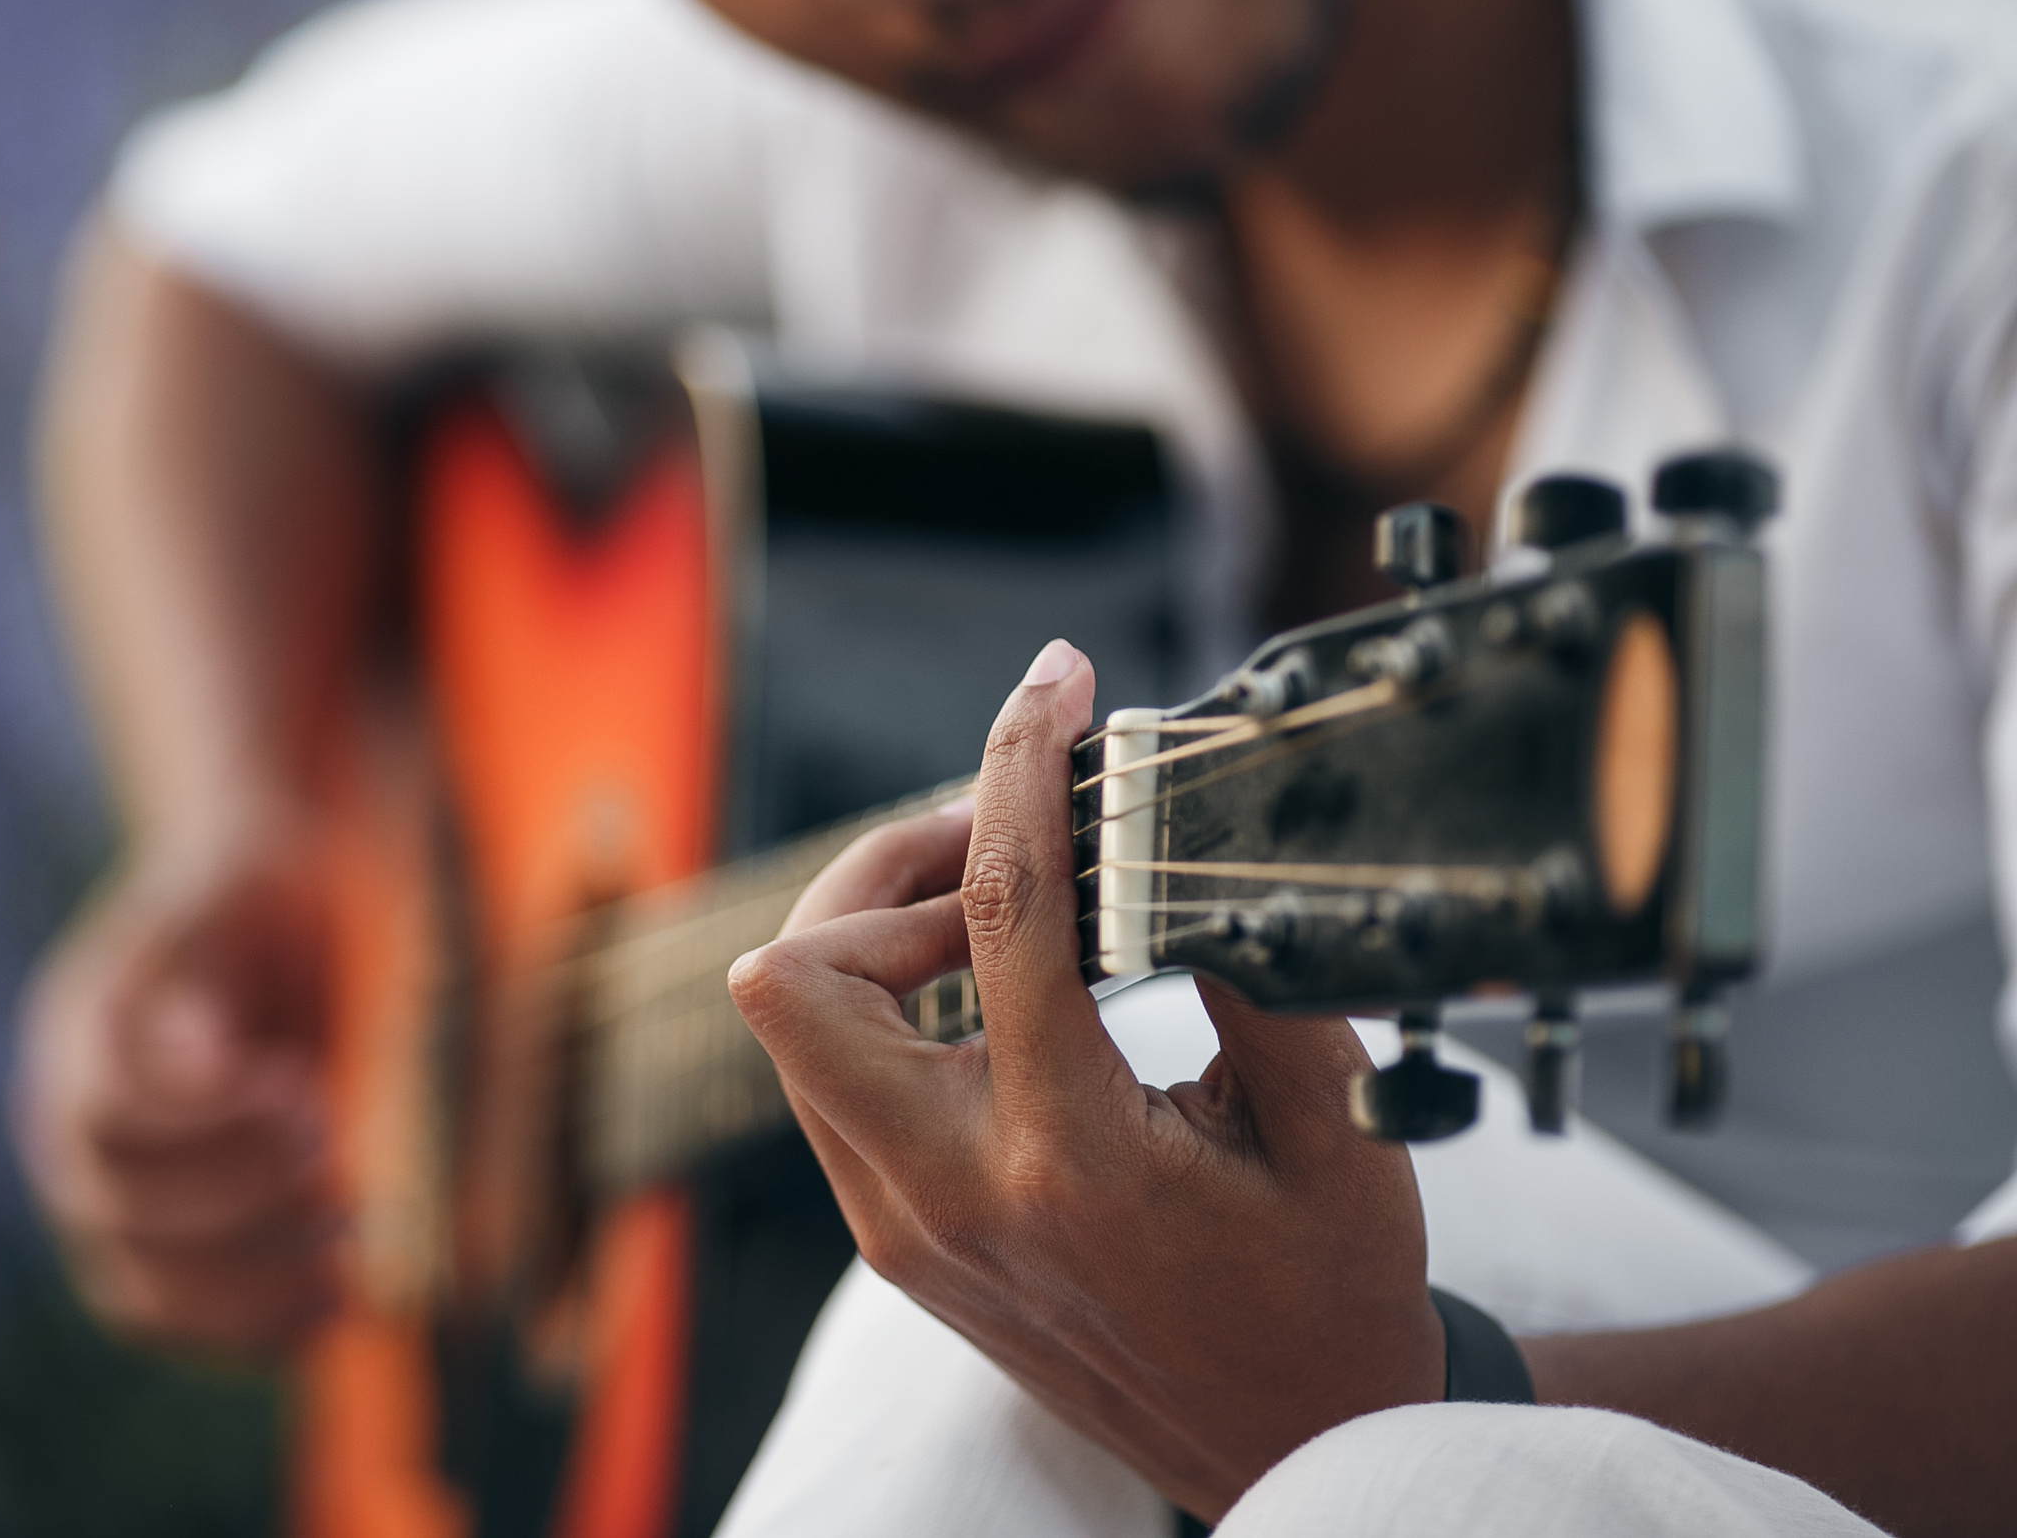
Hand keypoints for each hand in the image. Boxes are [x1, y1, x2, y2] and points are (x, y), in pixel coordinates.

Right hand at [14, 810, 337, 1357]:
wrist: (261, 898)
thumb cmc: (284, 889)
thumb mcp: (276, 884)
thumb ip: (253, 960)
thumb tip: (241, 1085)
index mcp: (90, 1012)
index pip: (108, 1108)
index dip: (204, 1129)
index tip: (304, 1094)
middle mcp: (65, 1105)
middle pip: (110, 1207)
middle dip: (236, 1213)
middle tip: (345, 1184)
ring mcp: (94, 1182)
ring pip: (130, 1284)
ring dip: (243, 1293)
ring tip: (351, 1264)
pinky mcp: (140, 1236)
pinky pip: (164, 1319)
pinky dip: (244, 1335)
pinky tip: (335, 1311)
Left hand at [729, 640, 1440, 1523]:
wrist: (1297, 1452)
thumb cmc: (1328, 1300)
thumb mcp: (1342, 1135)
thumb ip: (1265, 981)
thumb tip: (1182, 845)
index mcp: (1065, 1159)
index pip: (999, 913)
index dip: (1024, 765)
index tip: (1055, 683)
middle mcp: (947, 1195)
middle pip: (798, 976)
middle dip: (886, 871)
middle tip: (1009, 844)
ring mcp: (903, 1225)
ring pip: (794, 1027)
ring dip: (876, 933)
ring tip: (1001, 902)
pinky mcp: (897, 1240)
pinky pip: (832, 1081)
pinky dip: (886, 1003)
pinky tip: (989, 981)